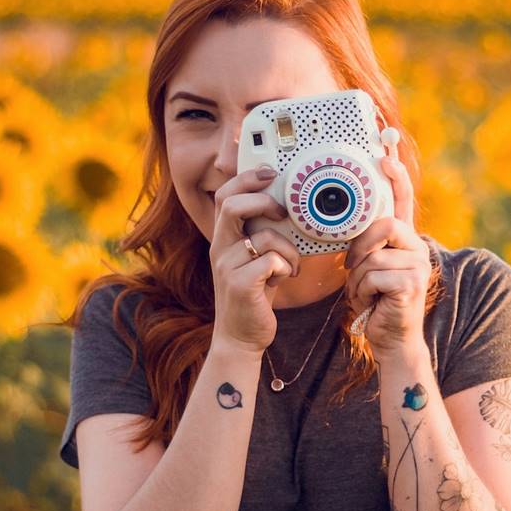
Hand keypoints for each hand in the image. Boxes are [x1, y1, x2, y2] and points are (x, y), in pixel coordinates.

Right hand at [210, 165, 300, 353]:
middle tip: (283, 212)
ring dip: (288, 248)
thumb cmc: (255, 295)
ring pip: (264, 237)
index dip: (246, 178)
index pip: (225, 195)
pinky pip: (272, 261)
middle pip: (232, 205)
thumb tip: (290, 208)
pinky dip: (286, 266)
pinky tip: (284, 277)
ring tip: (291, 264)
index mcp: (223, 238)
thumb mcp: (255, 260)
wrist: (241, 337)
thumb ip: (263, 235)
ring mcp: (226, 267)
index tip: (270, 173)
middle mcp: (219, 249)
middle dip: (263, 201)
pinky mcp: (239, 285)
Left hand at [343, 155, 431, 358]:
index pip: (402, 200)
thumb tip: (347, 219)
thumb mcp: (368, 266)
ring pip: (374, 255)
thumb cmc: (376, 300)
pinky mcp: (412, 284)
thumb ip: (367, 243)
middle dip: (361, 247)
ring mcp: (418, 265)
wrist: (390, 337)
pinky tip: (372, 302)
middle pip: (384, 225)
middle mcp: (417, 247)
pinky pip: (374, 275)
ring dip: (358, 277)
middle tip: (353, 267)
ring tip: (365, 292)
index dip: (394, 176)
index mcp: (405, 239)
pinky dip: (363, 290)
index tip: (383, 154)